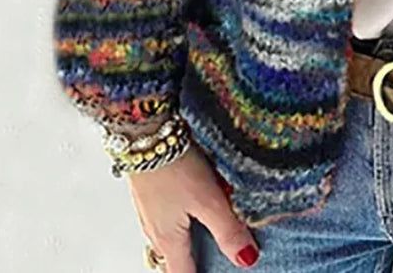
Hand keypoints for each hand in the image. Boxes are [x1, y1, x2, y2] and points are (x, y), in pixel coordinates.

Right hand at [126, 143, 259, 270]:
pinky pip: (168, 215)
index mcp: (168, 240)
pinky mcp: (152, 190)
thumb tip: (246, 259)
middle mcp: (154, 230)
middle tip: (214, 257)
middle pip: (174, 259)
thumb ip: (227, 230)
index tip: (217, 272)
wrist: (146, 133)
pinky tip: (198, 201)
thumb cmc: (174, 166)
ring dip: (188, 239)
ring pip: (171, 236)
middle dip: (192, 262)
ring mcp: (151, 210)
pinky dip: (183, 218)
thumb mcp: (208, 200)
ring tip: (210, 232)